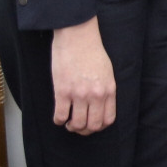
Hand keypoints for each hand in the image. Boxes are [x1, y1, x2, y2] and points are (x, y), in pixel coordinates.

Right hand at [51, 17, 115, 133]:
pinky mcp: (62, 91)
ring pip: (76, 124)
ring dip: (71, 127)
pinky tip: (59, 116)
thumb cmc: (92, 51)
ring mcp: (78, 94)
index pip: (108, 119)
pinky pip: (60, 115)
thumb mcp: (107, 71)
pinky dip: (58, 120)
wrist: (78, 36)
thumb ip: (105, 89)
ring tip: (68, 122)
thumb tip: (99, 105)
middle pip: (92, 125)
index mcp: (109, 90)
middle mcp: (95, 95)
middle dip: (85, 130)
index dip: (99, 126)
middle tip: (78, 126)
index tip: (92, 124)